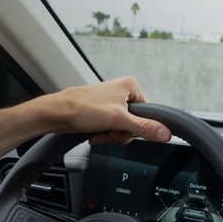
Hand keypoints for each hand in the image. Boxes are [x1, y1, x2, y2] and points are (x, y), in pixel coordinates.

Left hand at [34, 75, 170, 144]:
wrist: (56, 114)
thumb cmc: (82, 109)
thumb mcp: (118, 120)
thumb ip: (144, 127)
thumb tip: (166, 133)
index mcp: (131, 86)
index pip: (149, 113)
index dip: (137, 127)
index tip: (123, 131)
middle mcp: (122, 91)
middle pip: (135, 122)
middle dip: (120, 133)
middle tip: (109, 132)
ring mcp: (111, 101)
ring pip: (122, 127)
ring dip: (111, 135)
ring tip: (99, 133)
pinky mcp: (101, 111)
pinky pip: (111, 127)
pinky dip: (103, 134)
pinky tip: (94, 134)